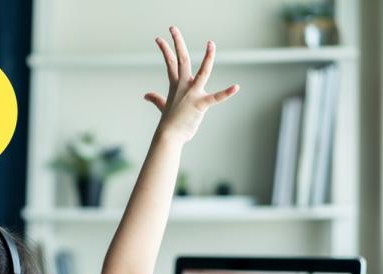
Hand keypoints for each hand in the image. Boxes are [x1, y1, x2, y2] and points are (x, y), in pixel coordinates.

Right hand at [144, 26, 238, 143]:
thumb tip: (147, 96)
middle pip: (182, 59)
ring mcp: (193, 94)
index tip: (159, 38)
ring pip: (203, 72)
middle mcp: (184, 86)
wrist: (169, 136)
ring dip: (208, 57)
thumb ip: (157, 99)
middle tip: (172, 27)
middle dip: (177, 42)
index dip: (165, 49)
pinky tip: (236, 87)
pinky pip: (216, 97)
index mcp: (176, 85)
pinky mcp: (201, 104)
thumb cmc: (169, 123)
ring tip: (211, 43)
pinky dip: (226, 93)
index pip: (170, 63)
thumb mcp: (163, 107)